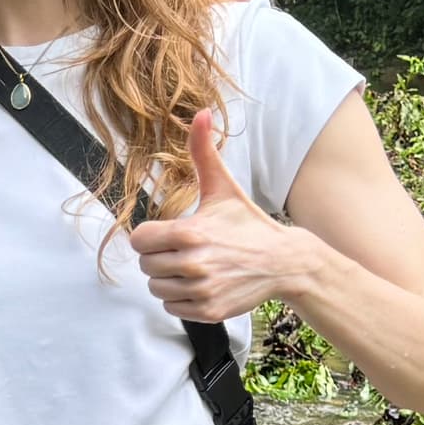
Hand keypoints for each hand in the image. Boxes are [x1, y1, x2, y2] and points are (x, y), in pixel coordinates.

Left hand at [128, 108, 329, 324]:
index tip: (167, 234)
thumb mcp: (223, 188)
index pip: (140, 240)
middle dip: (160, 257)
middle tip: (184, 250)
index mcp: (189, 233)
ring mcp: (201, 289)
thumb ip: (203, 152)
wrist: (283, 262)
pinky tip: (199, 283)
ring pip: (156, 289)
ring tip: (191, 266)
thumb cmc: (248, 224)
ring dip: (168, 279)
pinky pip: (172, 308)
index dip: (150, 236)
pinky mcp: (209, 310)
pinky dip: (180, 298)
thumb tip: (201, 114)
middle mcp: (193, 264)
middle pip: (146, 265)